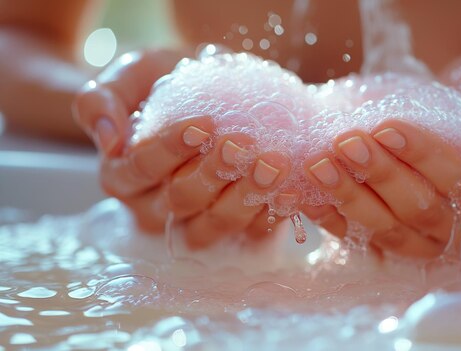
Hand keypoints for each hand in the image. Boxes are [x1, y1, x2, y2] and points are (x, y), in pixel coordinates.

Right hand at [73, 48, 290, 246]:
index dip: (169, 149)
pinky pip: (251, 232)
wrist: (212, 90)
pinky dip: (272, 212)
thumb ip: (102, 99)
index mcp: (124, 174)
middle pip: (181, 200)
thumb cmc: (167, 82)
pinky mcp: (235, 227)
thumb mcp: (133, 75)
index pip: (140, 169)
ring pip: (215, 224)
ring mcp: (196, 221)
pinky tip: (291, 190)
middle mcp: (155, 207)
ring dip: (246, 197)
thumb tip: (109, 139)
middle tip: (244, 143)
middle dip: (214, 172)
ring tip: (274, 165)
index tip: (202, 123)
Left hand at [301, 42, 460, 258]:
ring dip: (352, 199)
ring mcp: (433, 245)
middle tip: (345, 143)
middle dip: (381, 177)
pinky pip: (364, 240)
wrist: (458, 111)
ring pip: (391, 232)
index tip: (386, 127)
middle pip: (424, 212)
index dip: (425, 157)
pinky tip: (309, 193)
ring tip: (320, 164)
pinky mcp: (398, 246)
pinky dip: (334, 218)